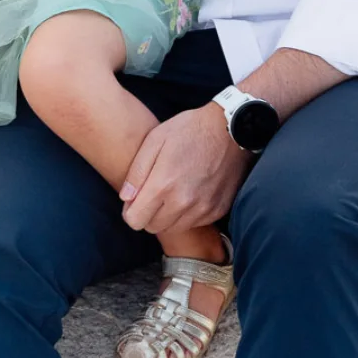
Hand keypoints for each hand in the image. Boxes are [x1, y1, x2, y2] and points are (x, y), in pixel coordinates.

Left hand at [121, 102, 247, 237]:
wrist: (232, 129)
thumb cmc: (189, 129)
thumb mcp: (155, 139)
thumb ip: (137, 172)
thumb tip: (125, 198)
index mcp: (164, 184)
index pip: (135, 220)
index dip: (131, 212)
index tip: (134, 201)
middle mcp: (184, 202)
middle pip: (153, 227)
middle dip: (148, 214)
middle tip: (153, 194)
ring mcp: (203, 208)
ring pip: (174, 228)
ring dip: (168, 216)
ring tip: (173, 192)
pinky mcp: (218, 210)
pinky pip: (194, 223)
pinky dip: (188, 213)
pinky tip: (190, 192)